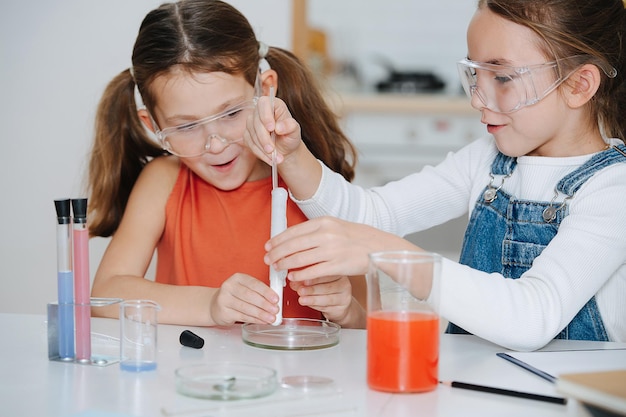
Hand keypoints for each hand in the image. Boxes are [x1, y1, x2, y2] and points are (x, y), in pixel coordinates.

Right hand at [209, 273, 279, 325]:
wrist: (215, 305)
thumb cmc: (234, 296)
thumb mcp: (245, 288)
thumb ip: (259, 292)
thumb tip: (274, 301)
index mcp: (237, 278)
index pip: (254, 284)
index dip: (266, 292)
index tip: (276, 299)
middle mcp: (229, 286)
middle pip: (249, 296)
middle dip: (264, 304)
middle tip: (275, 310)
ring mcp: (224, 299)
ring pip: (246, 307)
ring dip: (261, 314)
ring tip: (271, 318)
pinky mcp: (223, 312)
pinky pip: (242, 316)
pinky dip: (254, 319)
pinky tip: (262, 321)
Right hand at [244, 95, 302, 166]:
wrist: (286, 148)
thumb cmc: (290, 136)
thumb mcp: (295, 131)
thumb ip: (290, 126)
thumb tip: (279, 127)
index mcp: (273, 105)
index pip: (264, 103)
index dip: (265, 115)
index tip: (271, 128)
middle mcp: (260, 112)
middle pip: (256, 122)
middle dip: (264, 138)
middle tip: (272, 150)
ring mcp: (251, 123)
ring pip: (252, 135)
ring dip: (263, 149)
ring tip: (276, 158)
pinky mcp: (247, 135)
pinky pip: (250, 144)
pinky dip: (260, 153)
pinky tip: (270, 159)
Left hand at [265, 216, 416, 281]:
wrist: (378, 247)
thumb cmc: (357, 238)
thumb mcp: (335, 226)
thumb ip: (316, 231)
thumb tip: (294, 238)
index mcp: (324, 222)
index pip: (294, 231)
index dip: (278, 240)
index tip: (268, 246)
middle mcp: (326, 234)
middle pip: (292, 244)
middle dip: (276, 253)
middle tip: (268, 260)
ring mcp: (332, 250)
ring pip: (299, 258)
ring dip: (284, 264)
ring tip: (277, 268)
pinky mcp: (337, 265)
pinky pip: (313, 271)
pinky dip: (300, 275)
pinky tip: (293, 278)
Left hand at [290, 275, 364, 327]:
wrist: (339, 305)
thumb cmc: (327, 289)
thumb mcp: (318, 281)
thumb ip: (306, 278)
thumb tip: (293, 278)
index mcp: (337, 271)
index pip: (326, 271)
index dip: (312, 274)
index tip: (299, 275)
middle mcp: (343, 283)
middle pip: (328, 285)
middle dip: (312, 287)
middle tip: (300, 289)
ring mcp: (344, 296)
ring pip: (328, 297)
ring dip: (313, 298)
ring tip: (302, 298)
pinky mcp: (342, 307)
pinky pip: (328, 307)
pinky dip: (316, 306)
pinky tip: (309, 303)